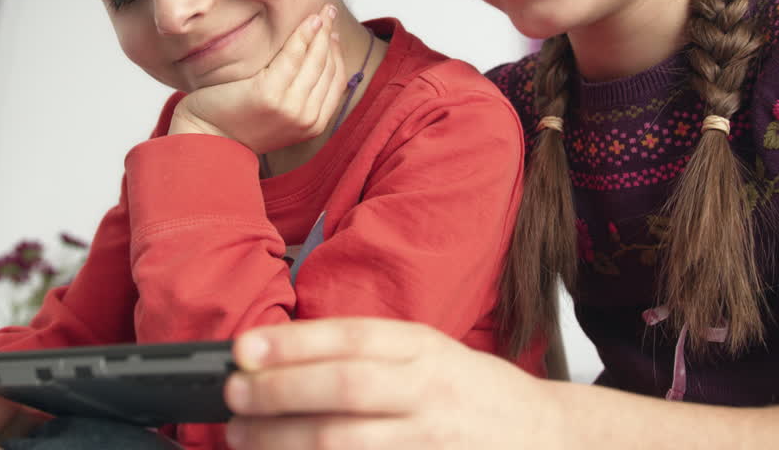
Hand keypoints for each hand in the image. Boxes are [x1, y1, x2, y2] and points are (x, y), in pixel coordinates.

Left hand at [170, 5, 346, 154]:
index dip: (337, 54)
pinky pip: (293, 57)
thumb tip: (314, 62)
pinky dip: (303, 35)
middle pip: (328, 68)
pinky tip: (307, 20)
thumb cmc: (238, 123)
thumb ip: (299, 97)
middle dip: (331, 37)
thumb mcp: (279, 116)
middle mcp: (305, 118)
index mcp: (313, 125)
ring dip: (322, 31)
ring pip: (315, 60)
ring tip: (321, 11)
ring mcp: (289, 107)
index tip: (332, 33)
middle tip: (329, 12)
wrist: (207, 139)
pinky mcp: (269, 93)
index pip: (337, 82)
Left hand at [222, 318, 562, 448]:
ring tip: (243, 436)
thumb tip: (283, 355)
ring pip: (343, 442)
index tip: (244, 350)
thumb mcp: (433, 353)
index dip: (293, 344)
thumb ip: (372, 352)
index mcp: (426, 350)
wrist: (544, 439)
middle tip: (234, 395)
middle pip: (343, 389)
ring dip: (282, 440)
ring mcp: (430, 442)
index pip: (353, 338)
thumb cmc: (475, 394)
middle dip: (278, 392)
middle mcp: (430, 392)